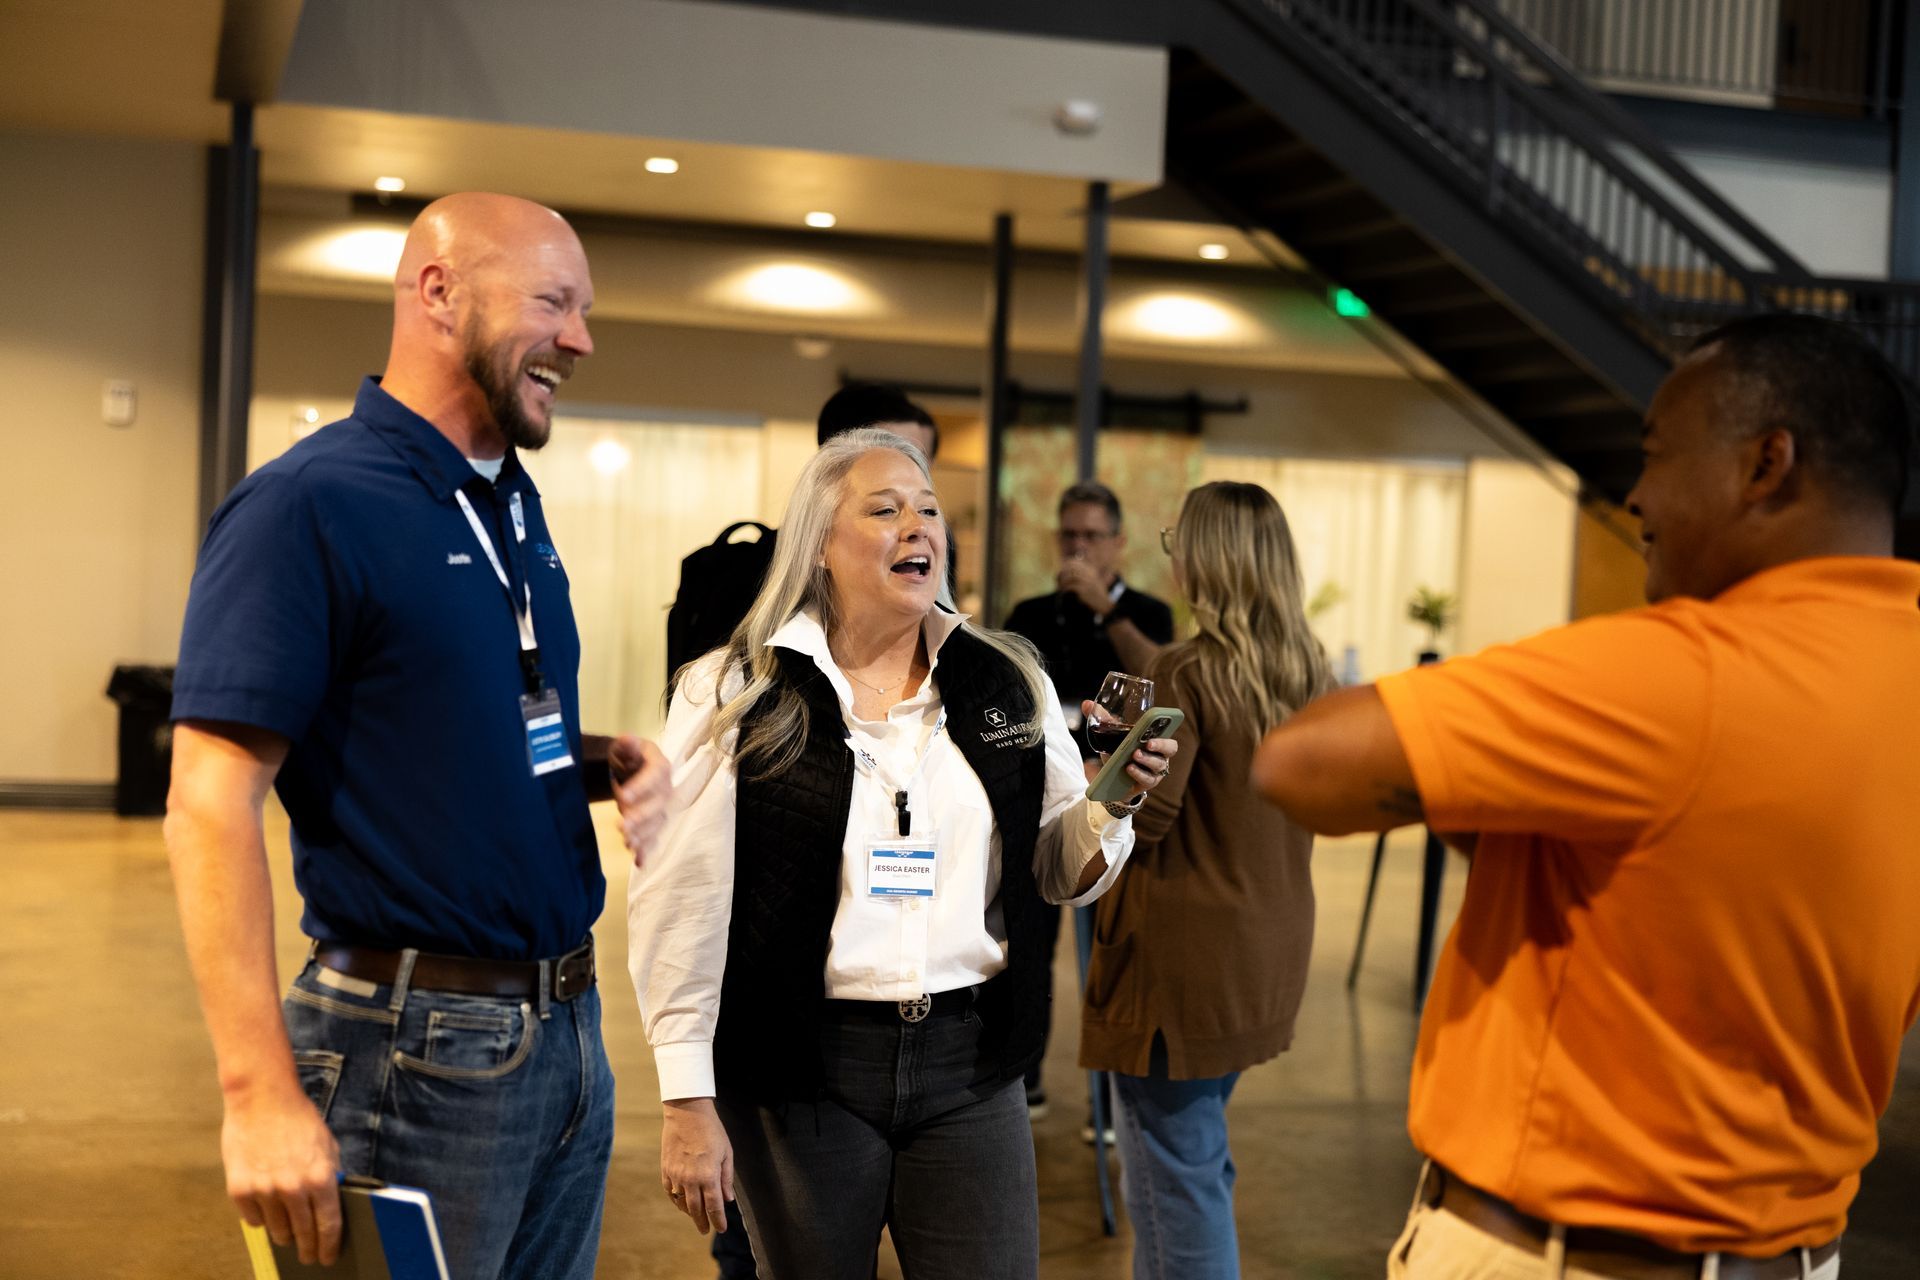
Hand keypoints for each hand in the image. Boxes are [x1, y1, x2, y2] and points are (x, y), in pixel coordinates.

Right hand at [221, 1081, 342, 1265]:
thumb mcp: (327, 1146)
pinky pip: (252, 1220)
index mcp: (320, 1178)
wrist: (262, 1099)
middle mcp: (293, 1189)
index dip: (329, 1245)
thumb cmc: (299, 1120)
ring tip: (288, 1234)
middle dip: (308, 1248)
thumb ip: (330, 1176)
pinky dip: (260, 1218)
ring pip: (276, 1230)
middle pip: (303, 1233)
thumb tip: (331, 1205)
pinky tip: (265, 1210)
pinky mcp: (239, 1190)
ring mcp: (264, 1191)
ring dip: (284, 1234)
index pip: (328, 1225)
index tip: (328, 1257)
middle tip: (309, 1256)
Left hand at [610, 736, 671, 867]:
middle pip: (657, 805)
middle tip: (621, 825)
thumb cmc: (628, 757)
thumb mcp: (624, 746)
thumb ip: (626, 745)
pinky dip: (646, 851)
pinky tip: (639, 862)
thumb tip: (627, 739)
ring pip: (656, 825)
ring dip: (643, 836)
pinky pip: (653, 839)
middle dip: (640, 817)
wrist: (629, 770)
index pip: (654, 777)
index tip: (623, 796)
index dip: (640, 787)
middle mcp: (665, 790)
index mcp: (660, 767)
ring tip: (627, 843)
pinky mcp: (653, 824)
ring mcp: (660, 809)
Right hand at [660, 1098, 733, 1234]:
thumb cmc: (712, 1131)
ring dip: (689, 1212)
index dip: (718, 1221)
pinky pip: (670, 1191)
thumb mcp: (727, 1153)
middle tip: (705, 1230)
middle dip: (702, 1222)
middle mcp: (691, 1180)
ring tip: (695, 1216)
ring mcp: (676, 1175)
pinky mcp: (666, 1169)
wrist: (687, 1113)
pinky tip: (681, 1202)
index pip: (714, 1207)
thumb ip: (726, 1178)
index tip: (721, 1229)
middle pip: (696, 1210)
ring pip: (681, 1202)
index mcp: (709, 1176)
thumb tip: (727, 1199)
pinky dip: (676, 1199)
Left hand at [1056, 557, 1111, 615]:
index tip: (1060, 572)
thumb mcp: (1091, 581)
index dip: (1065, 566)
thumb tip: (1065, 570)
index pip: (1074, 562)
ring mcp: (1087, 582)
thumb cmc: (1095, 594)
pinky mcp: (1085, 590)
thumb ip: (1081, 575)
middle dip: (1062, 574)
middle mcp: (1089, 574)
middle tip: (1057, 580)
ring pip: (1069, 577)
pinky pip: (1071, 586)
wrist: (1104, 605)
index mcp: (1090, 570)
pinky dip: (1065, 589)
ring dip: (1062, 582)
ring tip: (1060, 587)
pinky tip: (1063, 592)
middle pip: (1070, 569)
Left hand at [1079, 701, 1178, 801]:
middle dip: (1160, 744)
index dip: (1168, 725)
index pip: (1167, 731)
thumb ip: (1102, 719)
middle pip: (1170, 748)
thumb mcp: (1111, 735)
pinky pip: (1147, 779)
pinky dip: (1138, 773)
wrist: (1113, 778)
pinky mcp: (1148, 783)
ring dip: (1147, 759)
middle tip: (1148, 743)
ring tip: (1134, 755)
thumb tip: (1086, 704)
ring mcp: (1156, 770)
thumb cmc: (1119, 751)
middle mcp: (1160, 754)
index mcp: (1154, 738)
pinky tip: (1129, 768)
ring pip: (1159, 764)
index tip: (1158, 721)